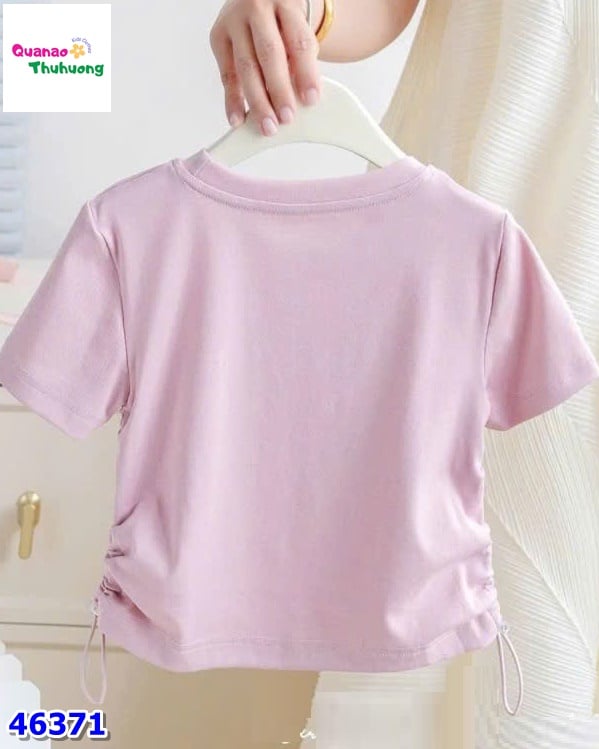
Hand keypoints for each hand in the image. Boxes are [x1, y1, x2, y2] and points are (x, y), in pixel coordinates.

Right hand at [209, 0, 321, 135]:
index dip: (306, 73)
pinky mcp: (218, 36)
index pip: (298, 41)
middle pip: (269, 54)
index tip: (311, 100)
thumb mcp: (296, 31)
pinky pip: (226, 74)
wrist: (256, 1)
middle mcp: (257, 7)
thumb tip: (301, 100)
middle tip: (286, 118)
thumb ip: (299, 60)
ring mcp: (234, 21)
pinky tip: (238, 119)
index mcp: (285, 2)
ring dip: (257, 101)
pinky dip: (232, 100)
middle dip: (279, 90)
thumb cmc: (282, 23)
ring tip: (267, 125)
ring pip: (245, 67)